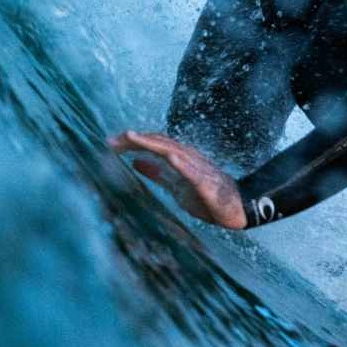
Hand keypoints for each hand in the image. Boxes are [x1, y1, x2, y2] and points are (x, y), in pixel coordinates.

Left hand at [108, 129, 246, 229]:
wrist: (236, 209)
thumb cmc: (207, 196)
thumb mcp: (175, 184)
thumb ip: (157, 173)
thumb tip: (135, 162)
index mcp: (179, 157)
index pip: (153, 143)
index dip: (132, 140)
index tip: (110, 143)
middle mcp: (187, 157)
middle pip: (159, 142)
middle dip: (134, 139)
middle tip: (111, 141)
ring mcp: (197, 169)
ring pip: (172, 151)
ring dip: (151, 143)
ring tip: (132, 137)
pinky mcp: (206, 183)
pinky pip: (193, 172)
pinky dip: (181, 163)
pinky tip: (170, 157)